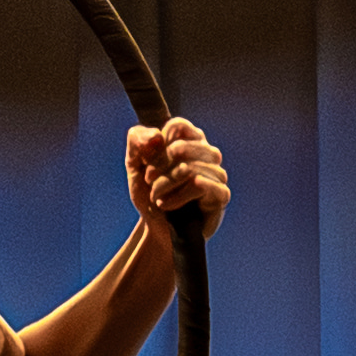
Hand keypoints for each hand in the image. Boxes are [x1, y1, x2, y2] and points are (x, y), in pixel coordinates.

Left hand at [126, 118, 229, 250]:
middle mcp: (208, 152)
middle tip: (150, 182)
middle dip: (157, 169)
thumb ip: (137, 141)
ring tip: (157, 198)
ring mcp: (217, 173)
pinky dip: (176, 197)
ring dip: (163, 186)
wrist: (156, 229)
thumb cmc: (149, 194)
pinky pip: (199, 185)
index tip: (148, 161)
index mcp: (191, 139)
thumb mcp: (134, 164)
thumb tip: (156, 136)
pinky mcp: (221, 194)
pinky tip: (168, 206)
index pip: (177, 126)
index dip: (157, 145)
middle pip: (180, 149)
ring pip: (187, 169)